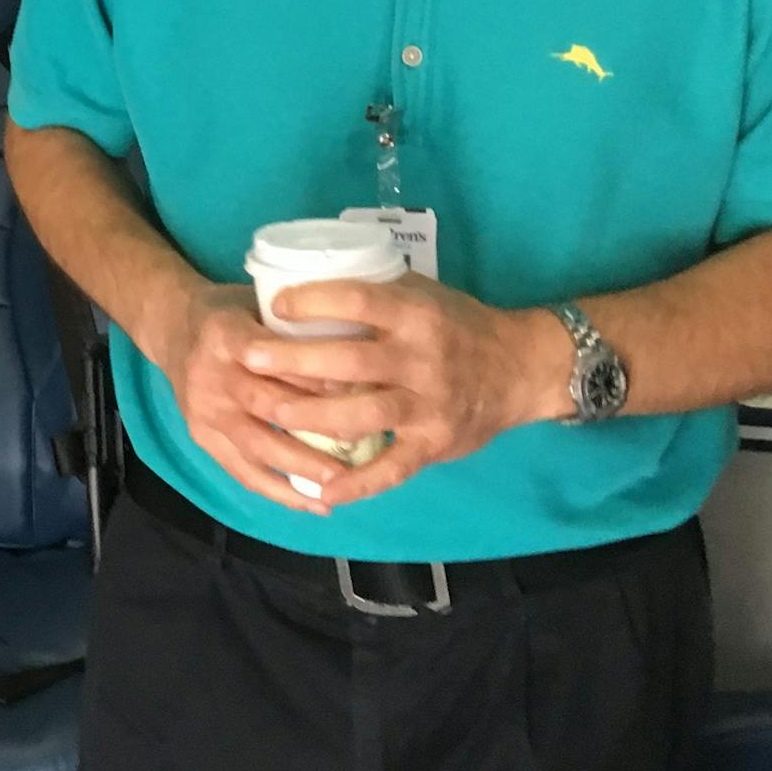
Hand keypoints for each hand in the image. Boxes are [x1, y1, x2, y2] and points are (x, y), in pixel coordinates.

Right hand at [151, 281, 352, 514]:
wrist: (171, 326)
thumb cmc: (230, 313)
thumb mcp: (258, 302)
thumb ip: (295, 330)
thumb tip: (357, 360)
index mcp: (224, 334)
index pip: (273, 358)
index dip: (314, 376)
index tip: (359, 389)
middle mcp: (210, 375)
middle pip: (268, 405)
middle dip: (317, 426)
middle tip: (363, 441)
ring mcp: (204, 411)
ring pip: (257, 446)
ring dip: (302, 467)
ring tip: (343, 483)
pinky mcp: (202, 438)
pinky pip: (243, 471)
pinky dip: (280, 491)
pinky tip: (315, 503)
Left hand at [232, 276, 564, 508]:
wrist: (521, 367)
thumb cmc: (457, 323)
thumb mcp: (420, 293)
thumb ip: (372, 292)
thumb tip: (302, 280)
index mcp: (415, 314)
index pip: (360, 301)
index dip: (315, 301)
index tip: (276, 305)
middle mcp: (421, 359)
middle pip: (350, 361)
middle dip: (295, 362)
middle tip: (251, 358)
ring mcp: (428, 405)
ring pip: (363, 415)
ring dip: (313, 417)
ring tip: (271, 413)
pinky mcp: (434, 444)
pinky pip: (392, 469)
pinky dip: (356, 483)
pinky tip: (321, 490)